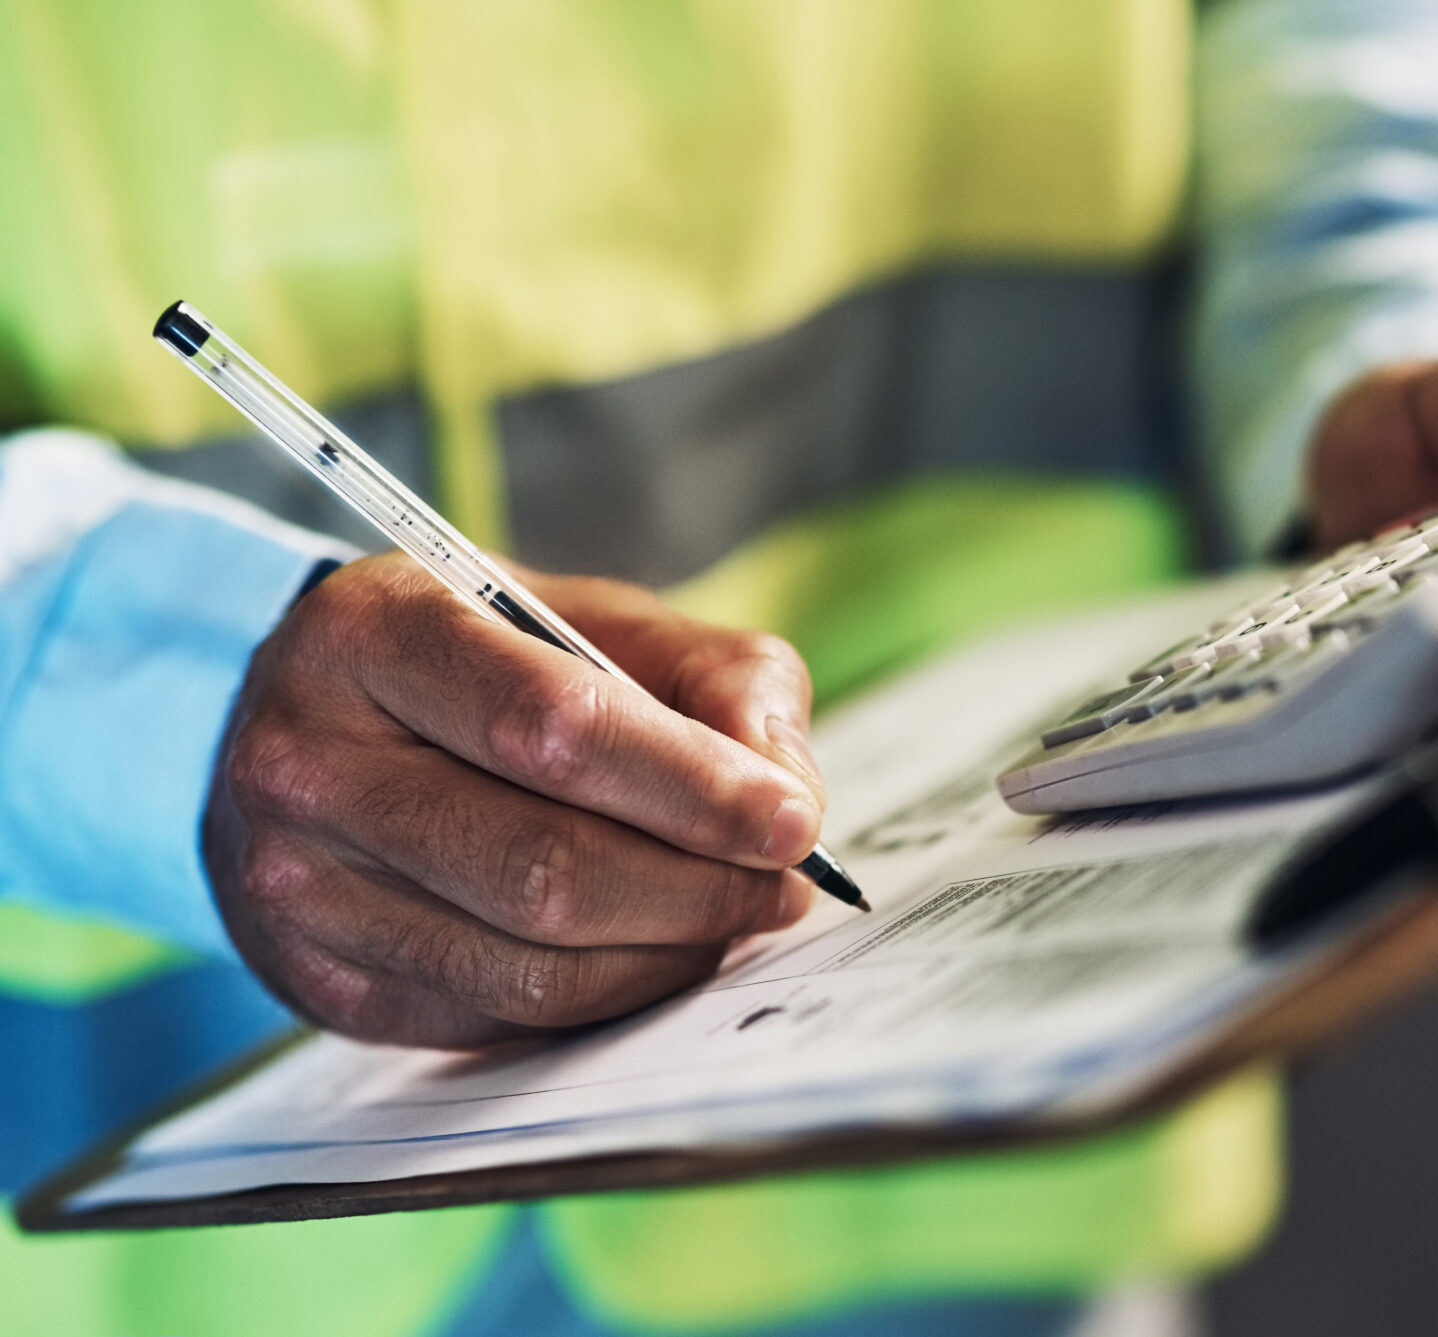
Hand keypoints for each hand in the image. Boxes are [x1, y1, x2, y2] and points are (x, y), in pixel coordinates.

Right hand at [204, 552, 826, 1047]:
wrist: (321, 719)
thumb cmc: (490, 659)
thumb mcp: (601, 619)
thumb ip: (719, 680)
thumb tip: (787, 791)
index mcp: (372, 632)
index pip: (551, 727)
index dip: (691, 786)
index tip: (792, 821)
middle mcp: (306, 761)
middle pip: (542, 867)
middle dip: (697, 888)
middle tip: (782, 884)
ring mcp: (294, 884)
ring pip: (526, 965)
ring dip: (665, 952)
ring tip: (730, 914)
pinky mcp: (315, 979)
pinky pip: (498, 1017)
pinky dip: (606, 994)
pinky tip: (650, 948)